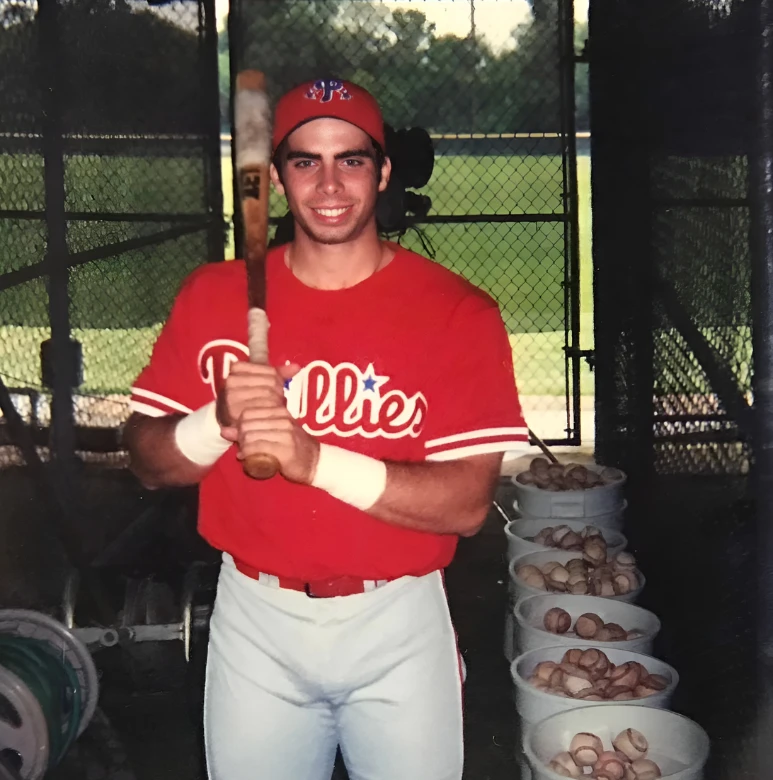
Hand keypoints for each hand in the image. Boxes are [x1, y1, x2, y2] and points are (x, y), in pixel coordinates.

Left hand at [223, 363, 319, 484]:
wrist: (314, 462)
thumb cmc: (291, 447)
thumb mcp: (271, 434)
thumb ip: (248, 431)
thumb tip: (223, 431)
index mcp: (280, 411)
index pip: (248, 412)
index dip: (240, 426)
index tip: (243, 437)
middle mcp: (283, 419)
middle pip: (246, 424)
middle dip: (240, 438)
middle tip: (243, 447)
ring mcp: (286, 434)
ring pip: (250, 437)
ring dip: (243, 448)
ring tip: (246, 454)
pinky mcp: (286, 450)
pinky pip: (257, 449)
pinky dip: (248, 455)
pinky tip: (248, 460)